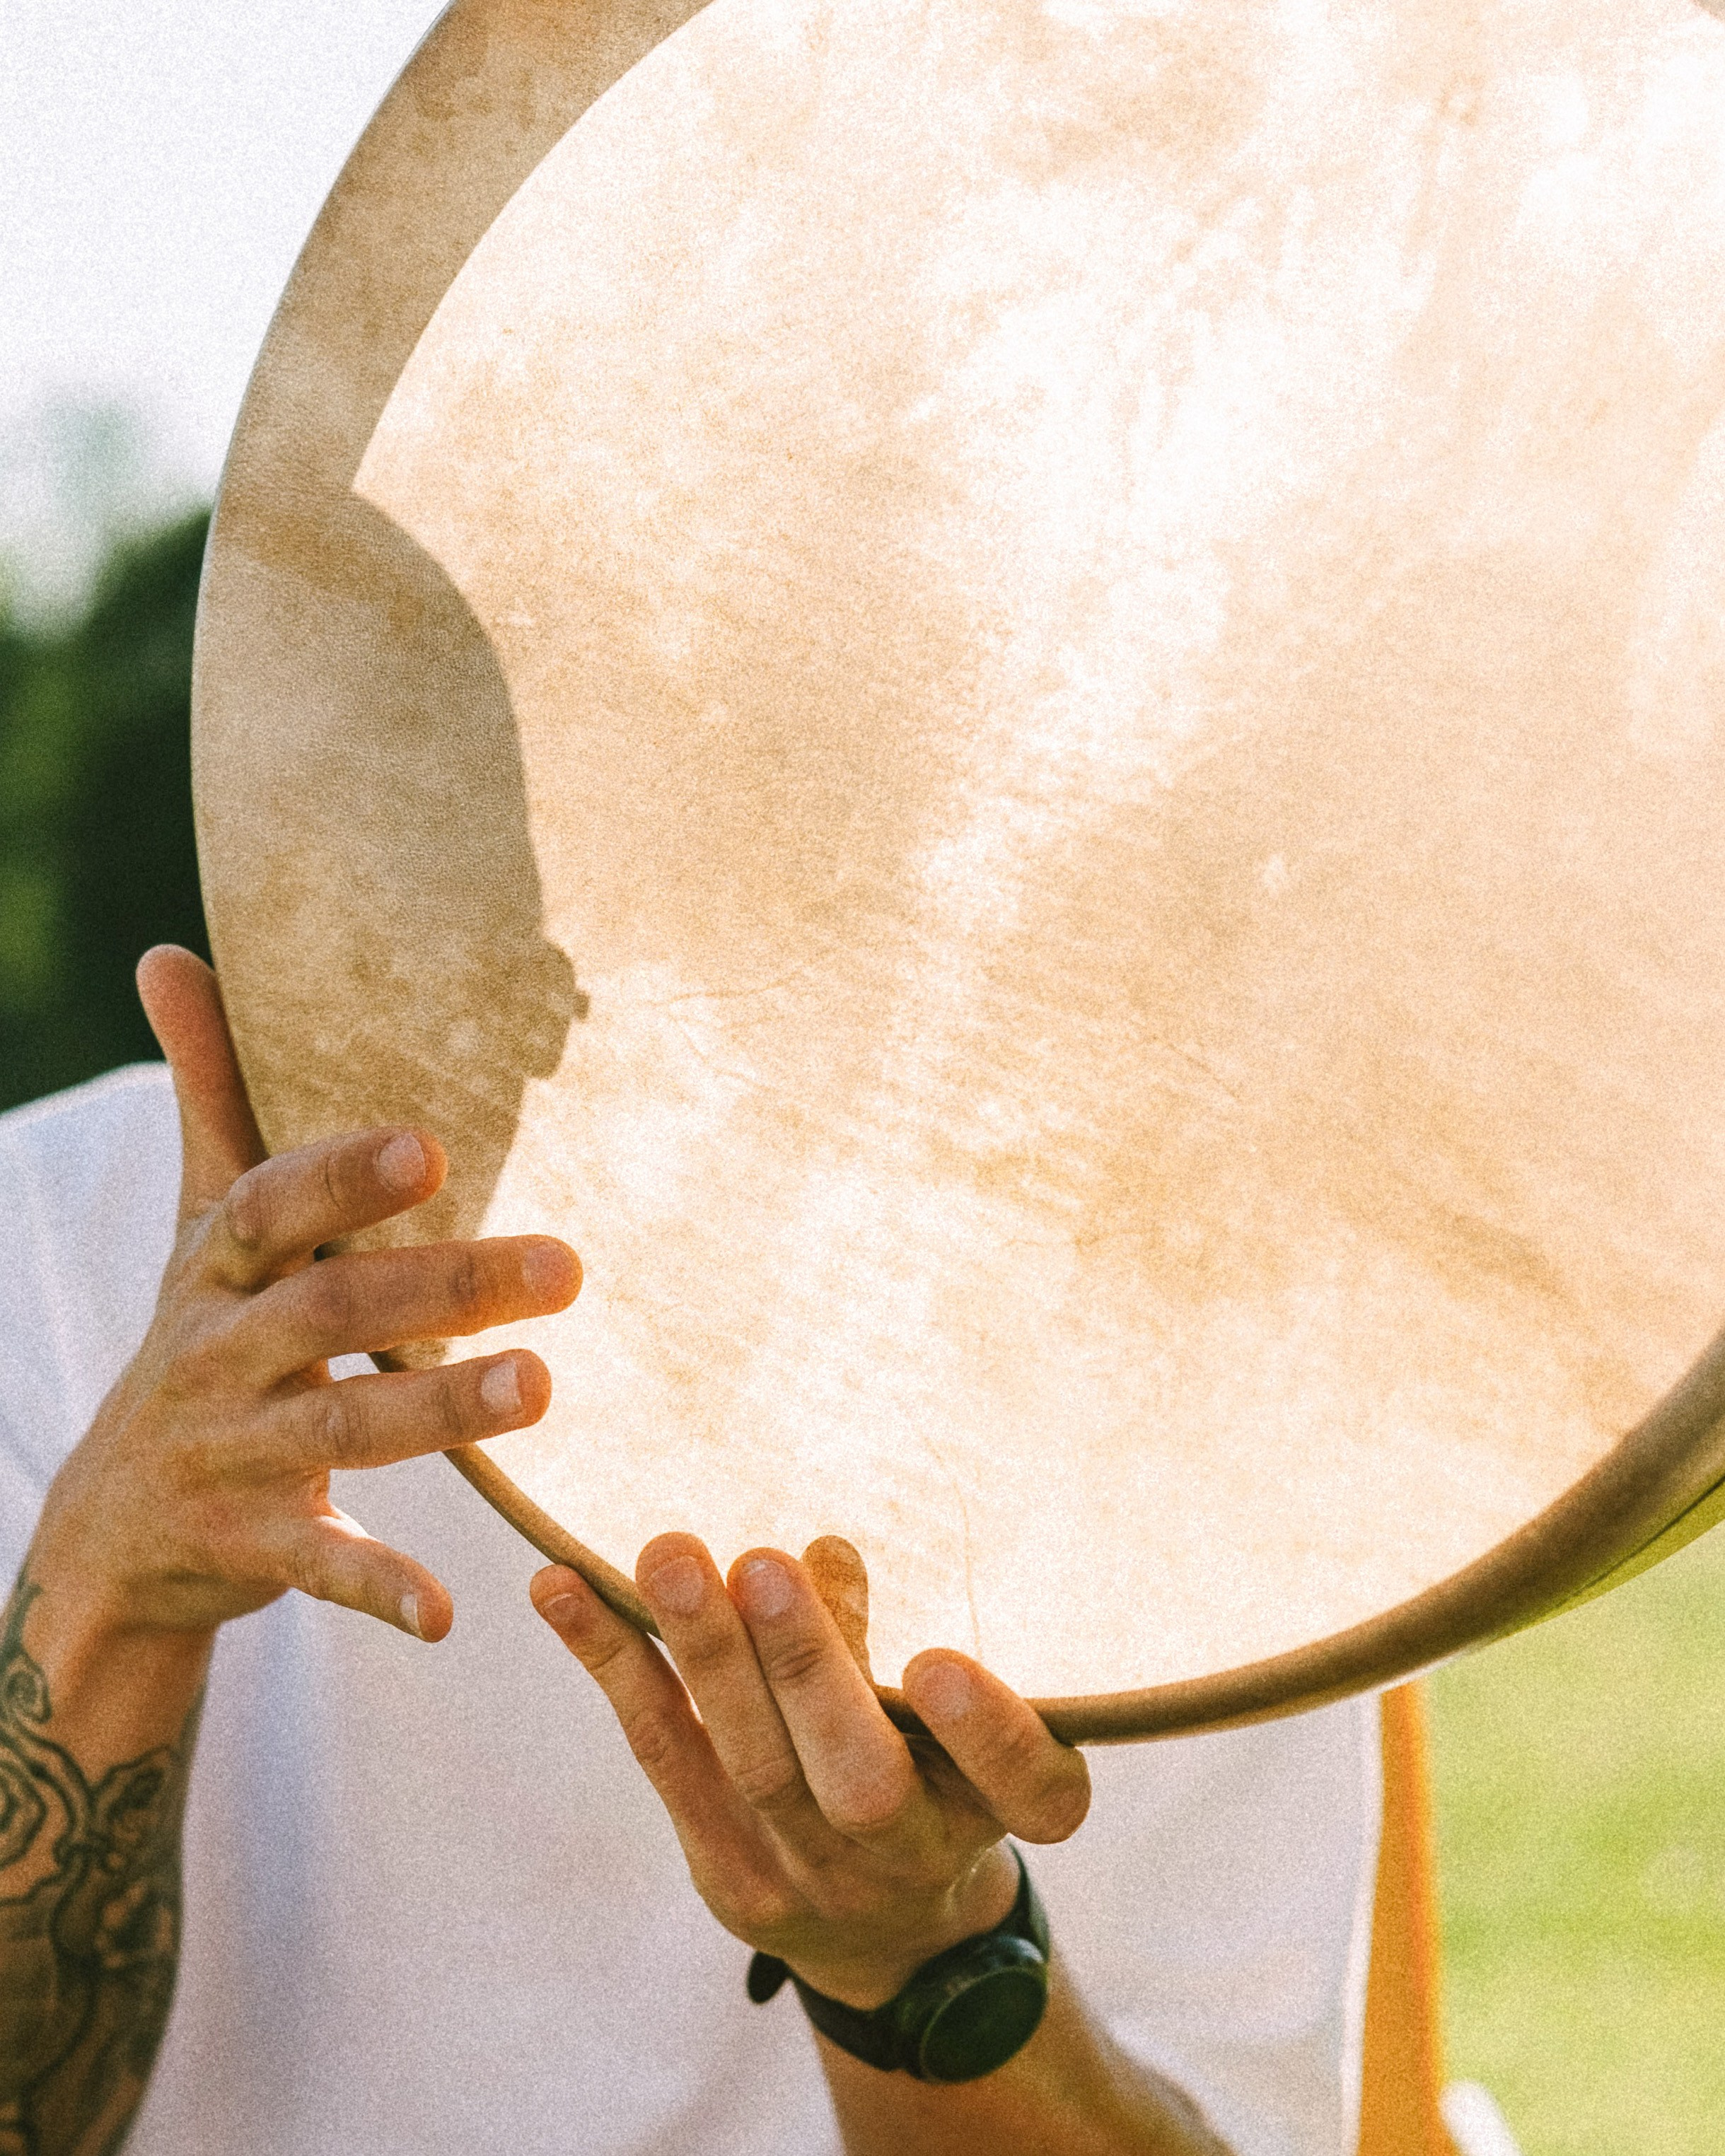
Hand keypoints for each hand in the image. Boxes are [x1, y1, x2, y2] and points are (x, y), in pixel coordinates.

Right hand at [27, 945, 581, 1645]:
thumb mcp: (196, 1226)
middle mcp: (214, 1356)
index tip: (433, 1146)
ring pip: (338, 1430)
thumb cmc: (199, 1341)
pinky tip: (449, 1614)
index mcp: (213, 1269)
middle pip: (328, 1312)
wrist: (111, 1529)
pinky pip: (319, 1565)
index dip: (339, 1176)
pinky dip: (381, 1587)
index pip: (266, 1207)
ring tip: (542, 1387)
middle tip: (565, 1267)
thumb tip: (171, 952)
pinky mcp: (251, 1550)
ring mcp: (229, 1458)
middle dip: (441, 1287)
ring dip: (440, 1412)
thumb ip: (209, 1097)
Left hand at [531, 1534, 1089, 2008]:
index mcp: (998, 1814)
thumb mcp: (960, 1734)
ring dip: (705, 1653)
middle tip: (764, 1564)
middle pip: (861, 1780)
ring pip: (752, 1765)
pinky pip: (663, 1755)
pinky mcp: (723, 1869)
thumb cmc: (937, 1784)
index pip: (1027, 1788)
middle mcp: (909, 1857)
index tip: (939, 1663)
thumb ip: (900, 1647)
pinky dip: (611, 1663)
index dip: (988, 1732)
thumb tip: (824, 1552)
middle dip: (808, 1669)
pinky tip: (557, 1589)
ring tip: (669, 1555)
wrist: (889, 1935)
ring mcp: (808, 1876)